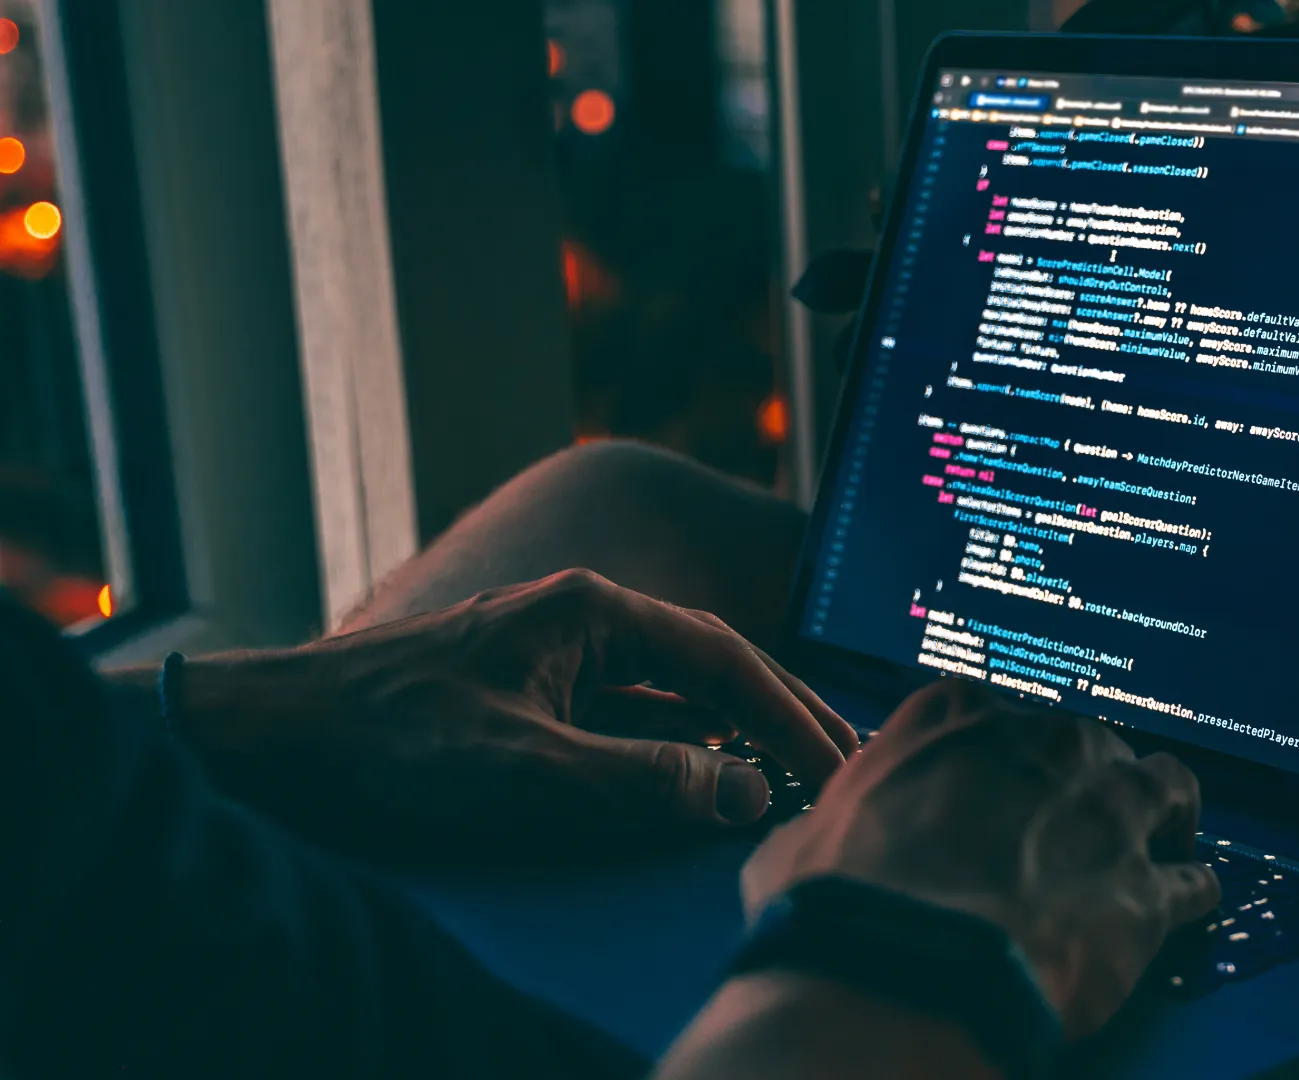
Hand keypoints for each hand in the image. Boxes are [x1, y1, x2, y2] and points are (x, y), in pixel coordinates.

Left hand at [143, 569, 859, 855]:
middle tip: (845, 759)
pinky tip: (700, 780)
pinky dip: (673, 751)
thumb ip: (643, 779)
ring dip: (730, 735)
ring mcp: (553, 658)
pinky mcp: (527, 697)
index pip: (721, 658)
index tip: (836, 764)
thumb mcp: (525, 768)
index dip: (788, 714)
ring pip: (667, 695)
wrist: (272, 737)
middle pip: (708, 667)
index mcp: (589, 610)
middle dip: (778, 712)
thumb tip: (745, 789)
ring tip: (793, 774)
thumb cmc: (390, 740)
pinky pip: (623, 720)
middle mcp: (579, 620)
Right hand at [741, 679, 1218, 1037]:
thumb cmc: (836, 903)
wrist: (895, 970)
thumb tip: (817, 841)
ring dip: (1163, 813)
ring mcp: (1107, 810)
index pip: (995, 714)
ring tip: (1161, 839)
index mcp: (959, 716)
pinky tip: (1187, 905)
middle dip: (1083, 783)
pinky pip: (1193, 881)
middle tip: (1072, 825)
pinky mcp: (1146, 890)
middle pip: (1089, 744)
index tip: (998, 782)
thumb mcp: (803, 838)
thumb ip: (837, 819)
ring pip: (1166, 787)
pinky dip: (1189, 892)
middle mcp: (1045, 743)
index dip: (1000, 756)